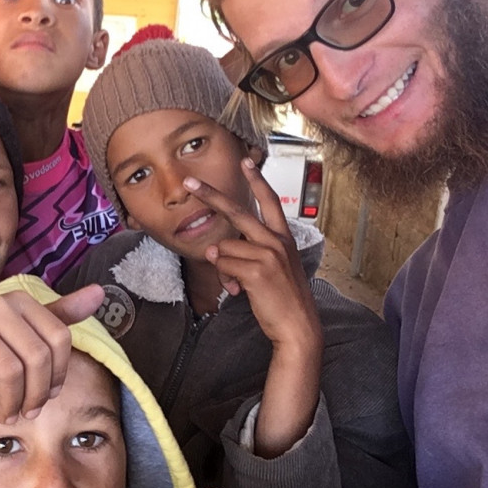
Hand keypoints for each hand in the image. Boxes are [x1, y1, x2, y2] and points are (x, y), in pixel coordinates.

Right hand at [0, 284, 103, 421]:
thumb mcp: (21, 332)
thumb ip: (59, 315)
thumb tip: (99, 294)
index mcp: (17, 299)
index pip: (58, 339)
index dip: (59, 374)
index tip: (49, 393)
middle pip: (36, 358)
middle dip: (37, 393)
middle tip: (29, 411)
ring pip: (9, 373)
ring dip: (12, 402)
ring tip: (8, 412)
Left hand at [183, 159, 318, 348]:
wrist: (298, 325)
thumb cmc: (284, 298)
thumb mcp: (271, 269)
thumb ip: (245, 254)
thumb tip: (214, 251)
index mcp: (283, 238)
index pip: (270, 202)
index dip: (257, 181)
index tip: (246, 162)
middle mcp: (276, 241)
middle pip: (237, 212)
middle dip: (210, 195)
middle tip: (189, 182)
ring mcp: (268, 255)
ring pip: (224, 248)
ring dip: (224, 268)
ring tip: (239, 285)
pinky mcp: (257, 271)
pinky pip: (224, 265)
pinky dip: (226, 279)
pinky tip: (240, 290)